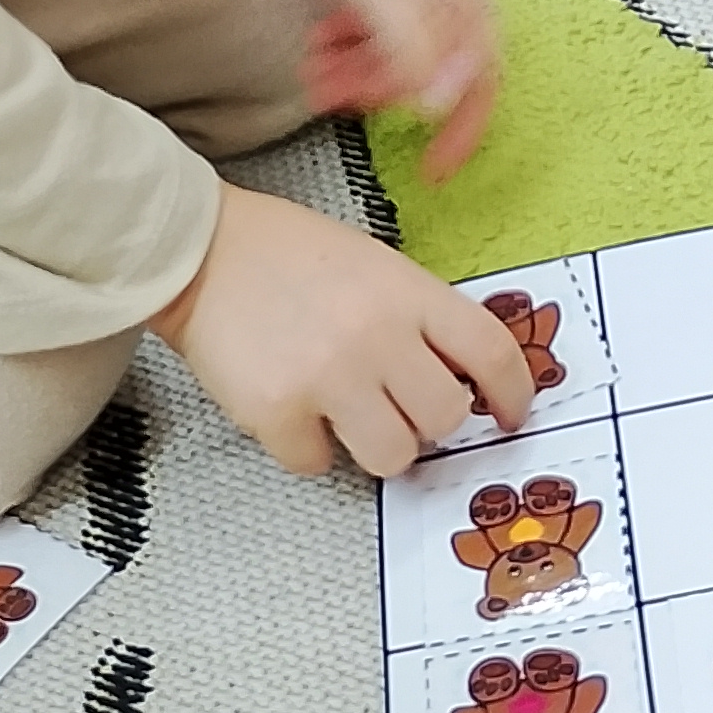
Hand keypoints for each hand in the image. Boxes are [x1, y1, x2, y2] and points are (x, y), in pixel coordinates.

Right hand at [147, 182, 532, 477]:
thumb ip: (420, 317)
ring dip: (376, 445)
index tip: (510, 416)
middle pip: (445, 418)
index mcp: (409, 293)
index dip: (514, 393)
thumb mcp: (375, 265)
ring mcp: (327, 377)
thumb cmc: (291, 254)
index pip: (491, 352)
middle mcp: (378, 336)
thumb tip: (463, 381)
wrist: (197, 249)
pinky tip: (290, 410)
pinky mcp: (276, 413)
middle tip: (400, 407)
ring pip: (393, 456)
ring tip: (346, 415)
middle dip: (428, 421)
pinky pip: (317, 463)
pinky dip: (306, 447)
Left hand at [259, 0, 498, 178]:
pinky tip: (321, 45)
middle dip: (387, 92)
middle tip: (337, 102)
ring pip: (404, 45)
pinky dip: (353, 43)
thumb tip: (442, 105)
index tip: (435, 170)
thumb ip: (414, 49)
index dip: (463, 127)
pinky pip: (380, 22)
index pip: (482, 74)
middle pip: (437, 63)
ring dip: (363, 71)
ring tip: (317, 76)